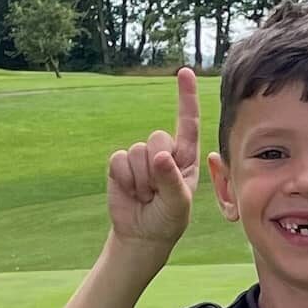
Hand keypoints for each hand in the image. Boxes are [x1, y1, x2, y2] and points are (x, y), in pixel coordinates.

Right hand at [107, 67, 200, 248]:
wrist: (142, 235)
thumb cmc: (168, 219)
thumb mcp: (178, 204)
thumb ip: (171, 179)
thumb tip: (159, 155)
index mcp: (185, 157)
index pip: (188, 122)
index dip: (186, 97)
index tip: (185, 72)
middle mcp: (164, 151)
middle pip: (158, 138)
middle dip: (156, 167)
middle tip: (157, 192)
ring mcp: (141, 157)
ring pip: (137, 151)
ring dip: (140, 180)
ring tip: (145, 195)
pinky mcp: (120, 164)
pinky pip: (119, 160)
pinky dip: (124, 180)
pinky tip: (130, 192)